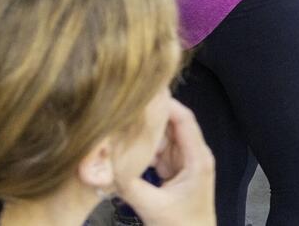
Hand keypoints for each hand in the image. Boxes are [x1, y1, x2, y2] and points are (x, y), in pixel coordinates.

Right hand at [116, 99, 215, 225]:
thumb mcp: (153, 206)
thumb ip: (128, 186)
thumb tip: (101, 169)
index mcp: (198, 158)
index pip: (184, 120)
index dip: (165, 104)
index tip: (144, 93)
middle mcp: (193, 156)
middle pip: (170, 126)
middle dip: (147, 117)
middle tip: (121, 108)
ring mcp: (182, 163)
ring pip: (160, 139)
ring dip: (141, 134)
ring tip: (117, 123)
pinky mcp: (171, 172)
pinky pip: (155, 153)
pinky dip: (140, 150)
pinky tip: (122, 145)